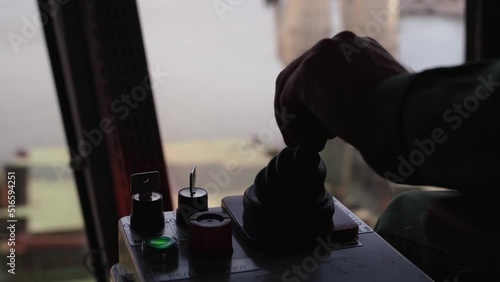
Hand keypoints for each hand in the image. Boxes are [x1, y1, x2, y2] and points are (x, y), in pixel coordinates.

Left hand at [275, 31, 406, 150]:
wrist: (404, 117)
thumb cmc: (402, 118)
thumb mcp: (381, 100)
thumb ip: (358, 98)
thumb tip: (337, 116)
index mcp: (360, 48)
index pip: (325, 70)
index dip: (317, 100)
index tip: (321, 127)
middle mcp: (340, 44)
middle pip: (302, 74)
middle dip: (301, 109)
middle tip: (308, 138)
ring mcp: (322, 55)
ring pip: (291, 87)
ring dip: (295, 119)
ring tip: (309, 144)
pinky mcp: (308, 73)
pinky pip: (288, 101)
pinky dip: (294, 126)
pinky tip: (310, 144)